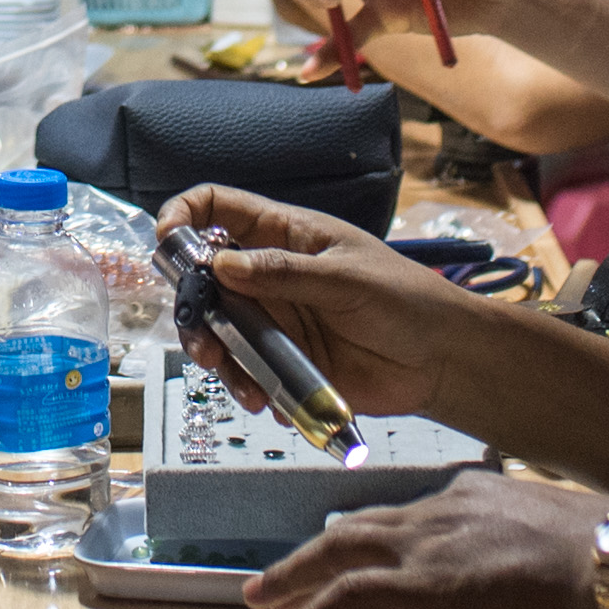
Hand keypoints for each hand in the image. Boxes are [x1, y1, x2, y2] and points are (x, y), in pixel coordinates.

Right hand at [152, 185, 486, 418]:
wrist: (441, 360)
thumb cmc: (405, 299)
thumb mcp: (344, 278)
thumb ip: (282, 272)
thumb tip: (220, 263)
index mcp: (284, 234)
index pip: (218, 207)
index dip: (184, 217)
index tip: (167, 242)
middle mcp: (269, 275)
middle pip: (203, 278)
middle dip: (193, 307)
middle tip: (204, 339)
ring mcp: (275, 319)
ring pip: (218, 330)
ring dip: (218, 356)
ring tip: (240, 383)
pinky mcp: (284, 361)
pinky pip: (247, 372)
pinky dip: (248, 387)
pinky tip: (271, 401)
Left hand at [243, 468, 608, 608]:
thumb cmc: (605, 564)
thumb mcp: (547, 560)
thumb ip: (510, 589)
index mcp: (471, 497)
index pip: (409, 524)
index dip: (380, 552)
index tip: (363, 574)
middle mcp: (441, 512)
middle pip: (357, 529)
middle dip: (312, 555)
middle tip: (279, 578)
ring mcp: (428, 546)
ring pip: (338, 554)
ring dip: (296, 580)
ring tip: (267, 603)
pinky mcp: (423, 584)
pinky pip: (347, 598)